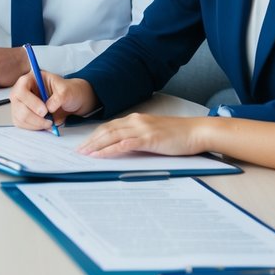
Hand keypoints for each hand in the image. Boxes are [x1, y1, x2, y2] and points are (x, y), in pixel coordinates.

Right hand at [9, 73, 96, 130]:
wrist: (71, 101)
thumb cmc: (68, 91)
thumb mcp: (67, 90)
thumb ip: (59, 97)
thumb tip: (49, 107)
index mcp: (30, 79)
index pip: (21, 90)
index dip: (31, 102)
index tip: (45, 110)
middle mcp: (22, 91)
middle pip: (18, 107)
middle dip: (35, 117)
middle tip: (49, 121)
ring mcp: (20, 104)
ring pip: (20, 118)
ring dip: (36, 124)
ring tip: (50, 122)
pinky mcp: (21, 115)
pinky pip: (22, 125)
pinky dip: (34, 128)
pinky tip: (44, 125)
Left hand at [76, 113, 208, 157]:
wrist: (197, 131)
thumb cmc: (179, 135)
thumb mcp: (154, 134)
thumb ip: (138, 138)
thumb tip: (124, 148)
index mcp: (136, 119)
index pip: (109, 127)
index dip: (94, 135)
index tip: (84, 144)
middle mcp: (136, 121)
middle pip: (106, 130)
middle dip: (90, 141)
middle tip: (77, 151)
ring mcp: (142, 129)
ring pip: (111, 136)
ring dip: (95, 146)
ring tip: (84, 154)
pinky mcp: (149, 138)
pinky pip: (124, 144)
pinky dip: (109, 150)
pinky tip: (100, 155)